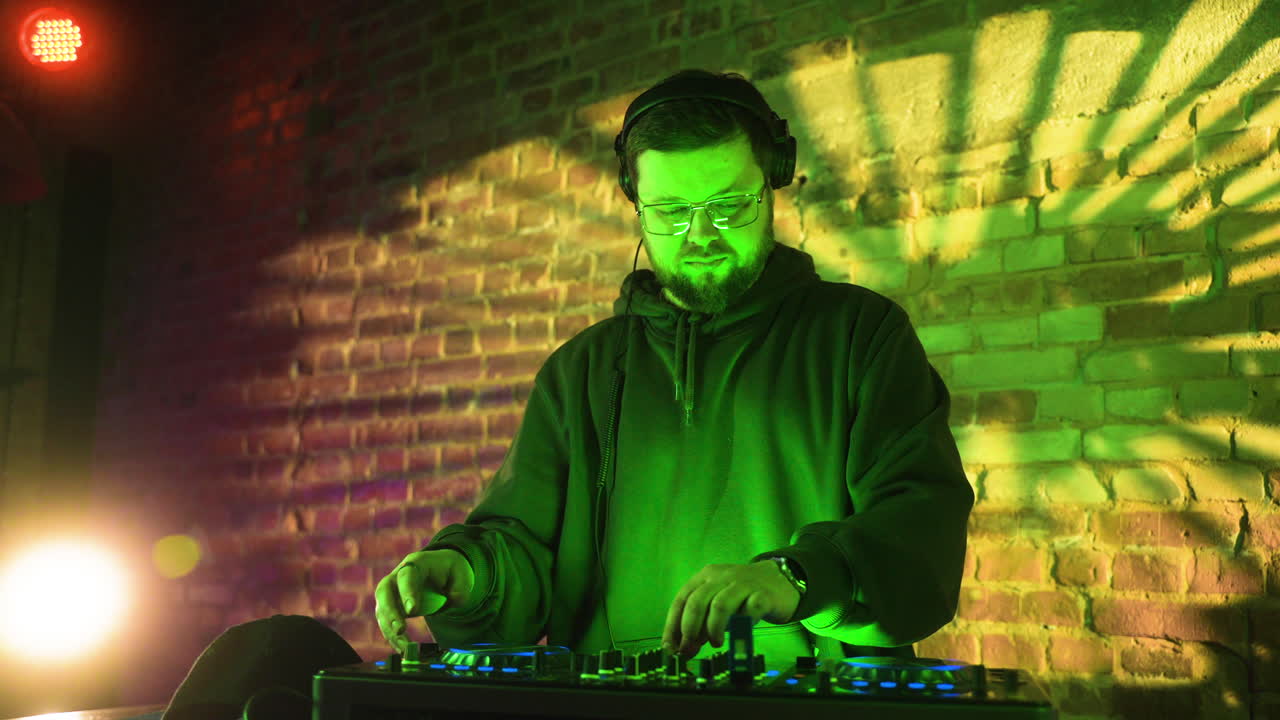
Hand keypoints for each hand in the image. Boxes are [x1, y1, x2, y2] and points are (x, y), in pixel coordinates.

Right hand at [374, 548, 474, 654]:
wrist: (441, 570)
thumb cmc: (450, 571)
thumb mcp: (462, 574)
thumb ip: (460, 588)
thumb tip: (452, 600)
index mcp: (416, 563)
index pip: (407, 576)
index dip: (407, 592)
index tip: (412, 610)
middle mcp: (398, 575)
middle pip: (385, 590)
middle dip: (390, 612)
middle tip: (400, 630)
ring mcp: (391, 590)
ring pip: (382, 608)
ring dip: (389, 629)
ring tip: (404, 647)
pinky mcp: (389, 605)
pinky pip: (385, 620)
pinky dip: (391, 635)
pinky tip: (401, 648)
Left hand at [661, 561, 800, 656]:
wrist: (779, 580)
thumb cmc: (742, 595)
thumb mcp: (717, 601)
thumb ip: (701, 620)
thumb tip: (684, 646)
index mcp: (705, 577)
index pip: (681, 600)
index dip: (672, 626)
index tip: (670, 647)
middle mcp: (722, 577)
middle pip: (697, 601)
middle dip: (689, 630)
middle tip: (690, 649)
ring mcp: (743, 584)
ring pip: (720, 605)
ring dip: (713, 629)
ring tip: (715, 643)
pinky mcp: (763, 595)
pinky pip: (749, 611)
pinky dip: (741, 625)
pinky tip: (740, 632)